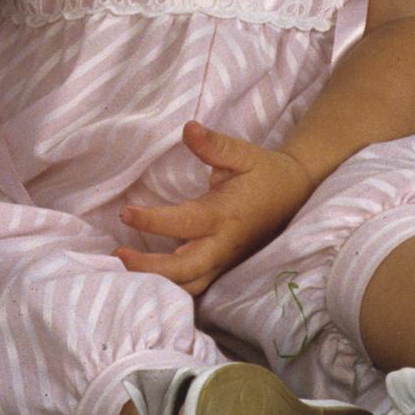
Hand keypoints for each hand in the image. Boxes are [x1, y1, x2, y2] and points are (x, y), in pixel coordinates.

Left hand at [115, 124, 319, 295]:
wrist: (296, 194)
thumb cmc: (265, 173)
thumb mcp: (243, 153)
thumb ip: (214, 145)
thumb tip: (188, 128)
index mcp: (225, 214)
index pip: (184, 222)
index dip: (153, 221)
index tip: (125, 213)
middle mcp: (224, 244)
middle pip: (185, 268)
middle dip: (150, 267)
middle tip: (118, 254)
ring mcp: (226, 261)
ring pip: (191, 284)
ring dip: (159, 281)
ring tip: (126, 266)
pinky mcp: (225, 267)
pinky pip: (198, 285)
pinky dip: (173, 286)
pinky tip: (148, 277)